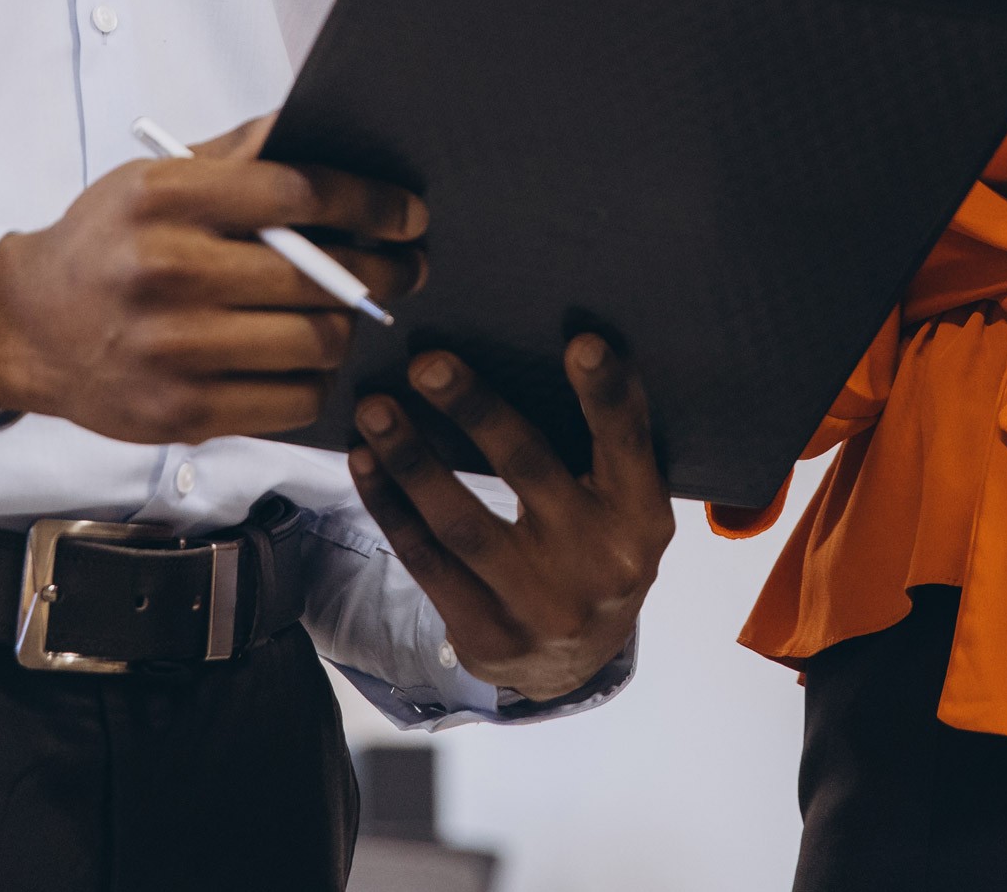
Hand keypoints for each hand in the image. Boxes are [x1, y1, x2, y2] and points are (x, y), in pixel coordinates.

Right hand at [0, 114, 423, 443]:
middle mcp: (169, 272)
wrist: (26, 328)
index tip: (406, 215)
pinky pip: (292, 401)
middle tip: (403, 269)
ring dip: (347, 329)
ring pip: (316, 342)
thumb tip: (314, 126)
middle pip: (318, 276)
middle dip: (381, 272)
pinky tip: (306, 361)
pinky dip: (315, 381)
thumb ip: (236, 154)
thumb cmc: (101, 246)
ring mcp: (175, 349)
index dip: (369, 204)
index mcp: (166, 201)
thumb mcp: (152, 178)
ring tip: (347, 315)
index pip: (298, 193)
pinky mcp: (182, 413)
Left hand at [347, 338, 670, 704]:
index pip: (627, 442)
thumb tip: (546, 347)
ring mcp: (539, 604)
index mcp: (640, 515)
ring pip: (462, 523)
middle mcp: (598, 561)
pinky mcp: (486, 633)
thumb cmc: (595, 551)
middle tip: (426, 364)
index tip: (583, 343)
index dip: (606, 393)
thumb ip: (602, 442)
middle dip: (475, 411)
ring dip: (410, 459)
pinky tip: (366, 463)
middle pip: (529, 471)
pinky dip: (390, 507)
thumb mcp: (622, 502)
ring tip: (374, 410)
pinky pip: (425, 560)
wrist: (575, 664)